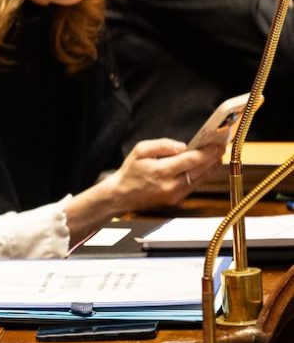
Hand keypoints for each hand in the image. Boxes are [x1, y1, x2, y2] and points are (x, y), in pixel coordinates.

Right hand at [102, 138, 222, 211]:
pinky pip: (194, 185)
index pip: (192, 159)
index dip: (208, 151)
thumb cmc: (129, 172)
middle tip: (222, 146)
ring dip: (211, 166)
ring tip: (217, 155)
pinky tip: (205, 166)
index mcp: (161, 171)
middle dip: (214, 157)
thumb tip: (183, 146)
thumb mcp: (140, 151)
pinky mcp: (176, 200)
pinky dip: (202, 175)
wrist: (120, 196)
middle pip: (201, 170)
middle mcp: (171, 185)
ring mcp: (175, 195)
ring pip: (201, 179)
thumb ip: (162, 145)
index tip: (218, 143)